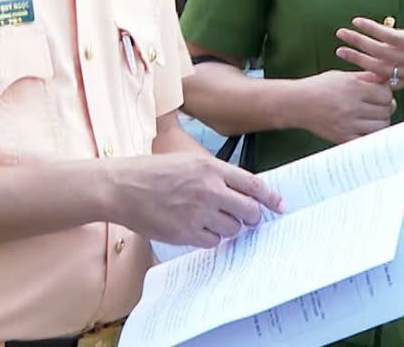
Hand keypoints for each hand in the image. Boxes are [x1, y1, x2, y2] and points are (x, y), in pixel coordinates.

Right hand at [108, 152, 284, 248]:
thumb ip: (217, 175)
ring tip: (213, 220)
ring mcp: (198, 213)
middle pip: (249, 210)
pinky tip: (198, 229)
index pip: (253, 185)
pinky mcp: (185, 232)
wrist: (122, 187)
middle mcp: (209, 190)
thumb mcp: (189, 162)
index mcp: (211, 168)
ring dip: (229, 227)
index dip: (271, 198)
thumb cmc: (153, 172)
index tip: (280, 206)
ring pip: (233, 229)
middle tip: (246, 218)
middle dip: (251, 217)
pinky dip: (210, 238)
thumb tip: (242, 191)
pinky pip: (213, 242)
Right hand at [294, 69, 394, 143]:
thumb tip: (388, 78)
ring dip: (381, 122)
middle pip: (386, 110)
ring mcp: (347, 124)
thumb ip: (367, 77)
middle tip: (378, 106)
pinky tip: (366, 129)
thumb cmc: (320, 87)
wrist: (297, 103)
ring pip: (380, 126)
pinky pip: (367, 140)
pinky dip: (370, 135)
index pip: (386, 94)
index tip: (380, 95)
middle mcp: (352, 106)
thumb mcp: (343, 76)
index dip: (386, 94)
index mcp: (353, 88)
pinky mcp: (342, 137)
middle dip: (385, 107)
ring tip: (374, 118)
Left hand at [335, 0, 403, 96]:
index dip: (370, 28)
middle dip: (356, 42)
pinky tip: (361, 75)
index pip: (388, 34)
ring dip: (358, 60)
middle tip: (340, 34)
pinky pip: (389, 82)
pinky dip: (373, 78)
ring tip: (341, 53)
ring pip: (378, 67)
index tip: (355, 21)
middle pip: (377, 51)